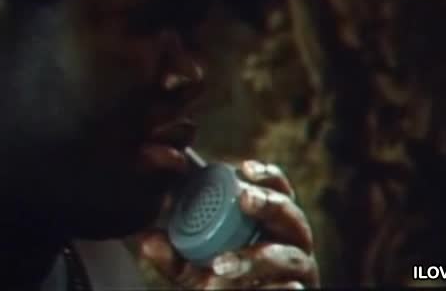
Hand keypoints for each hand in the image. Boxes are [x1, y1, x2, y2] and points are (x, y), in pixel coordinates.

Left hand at [136, 160, 319, 288]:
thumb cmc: (224, 283)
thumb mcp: (196, 268)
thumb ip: (175, 254)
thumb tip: (146, 238)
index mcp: (272, 223)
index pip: (279, 189)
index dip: (266, 175)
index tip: (243, 168)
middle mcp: (292, 243)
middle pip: (292, 215)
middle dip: (270, 203)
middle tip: (244, 198)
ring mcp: (299, 272)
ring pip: (290, 257)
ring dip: (255, 258)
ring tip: (221, 266)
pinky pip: (291, 290)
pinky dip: (272, 288)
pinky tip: (252, 289)